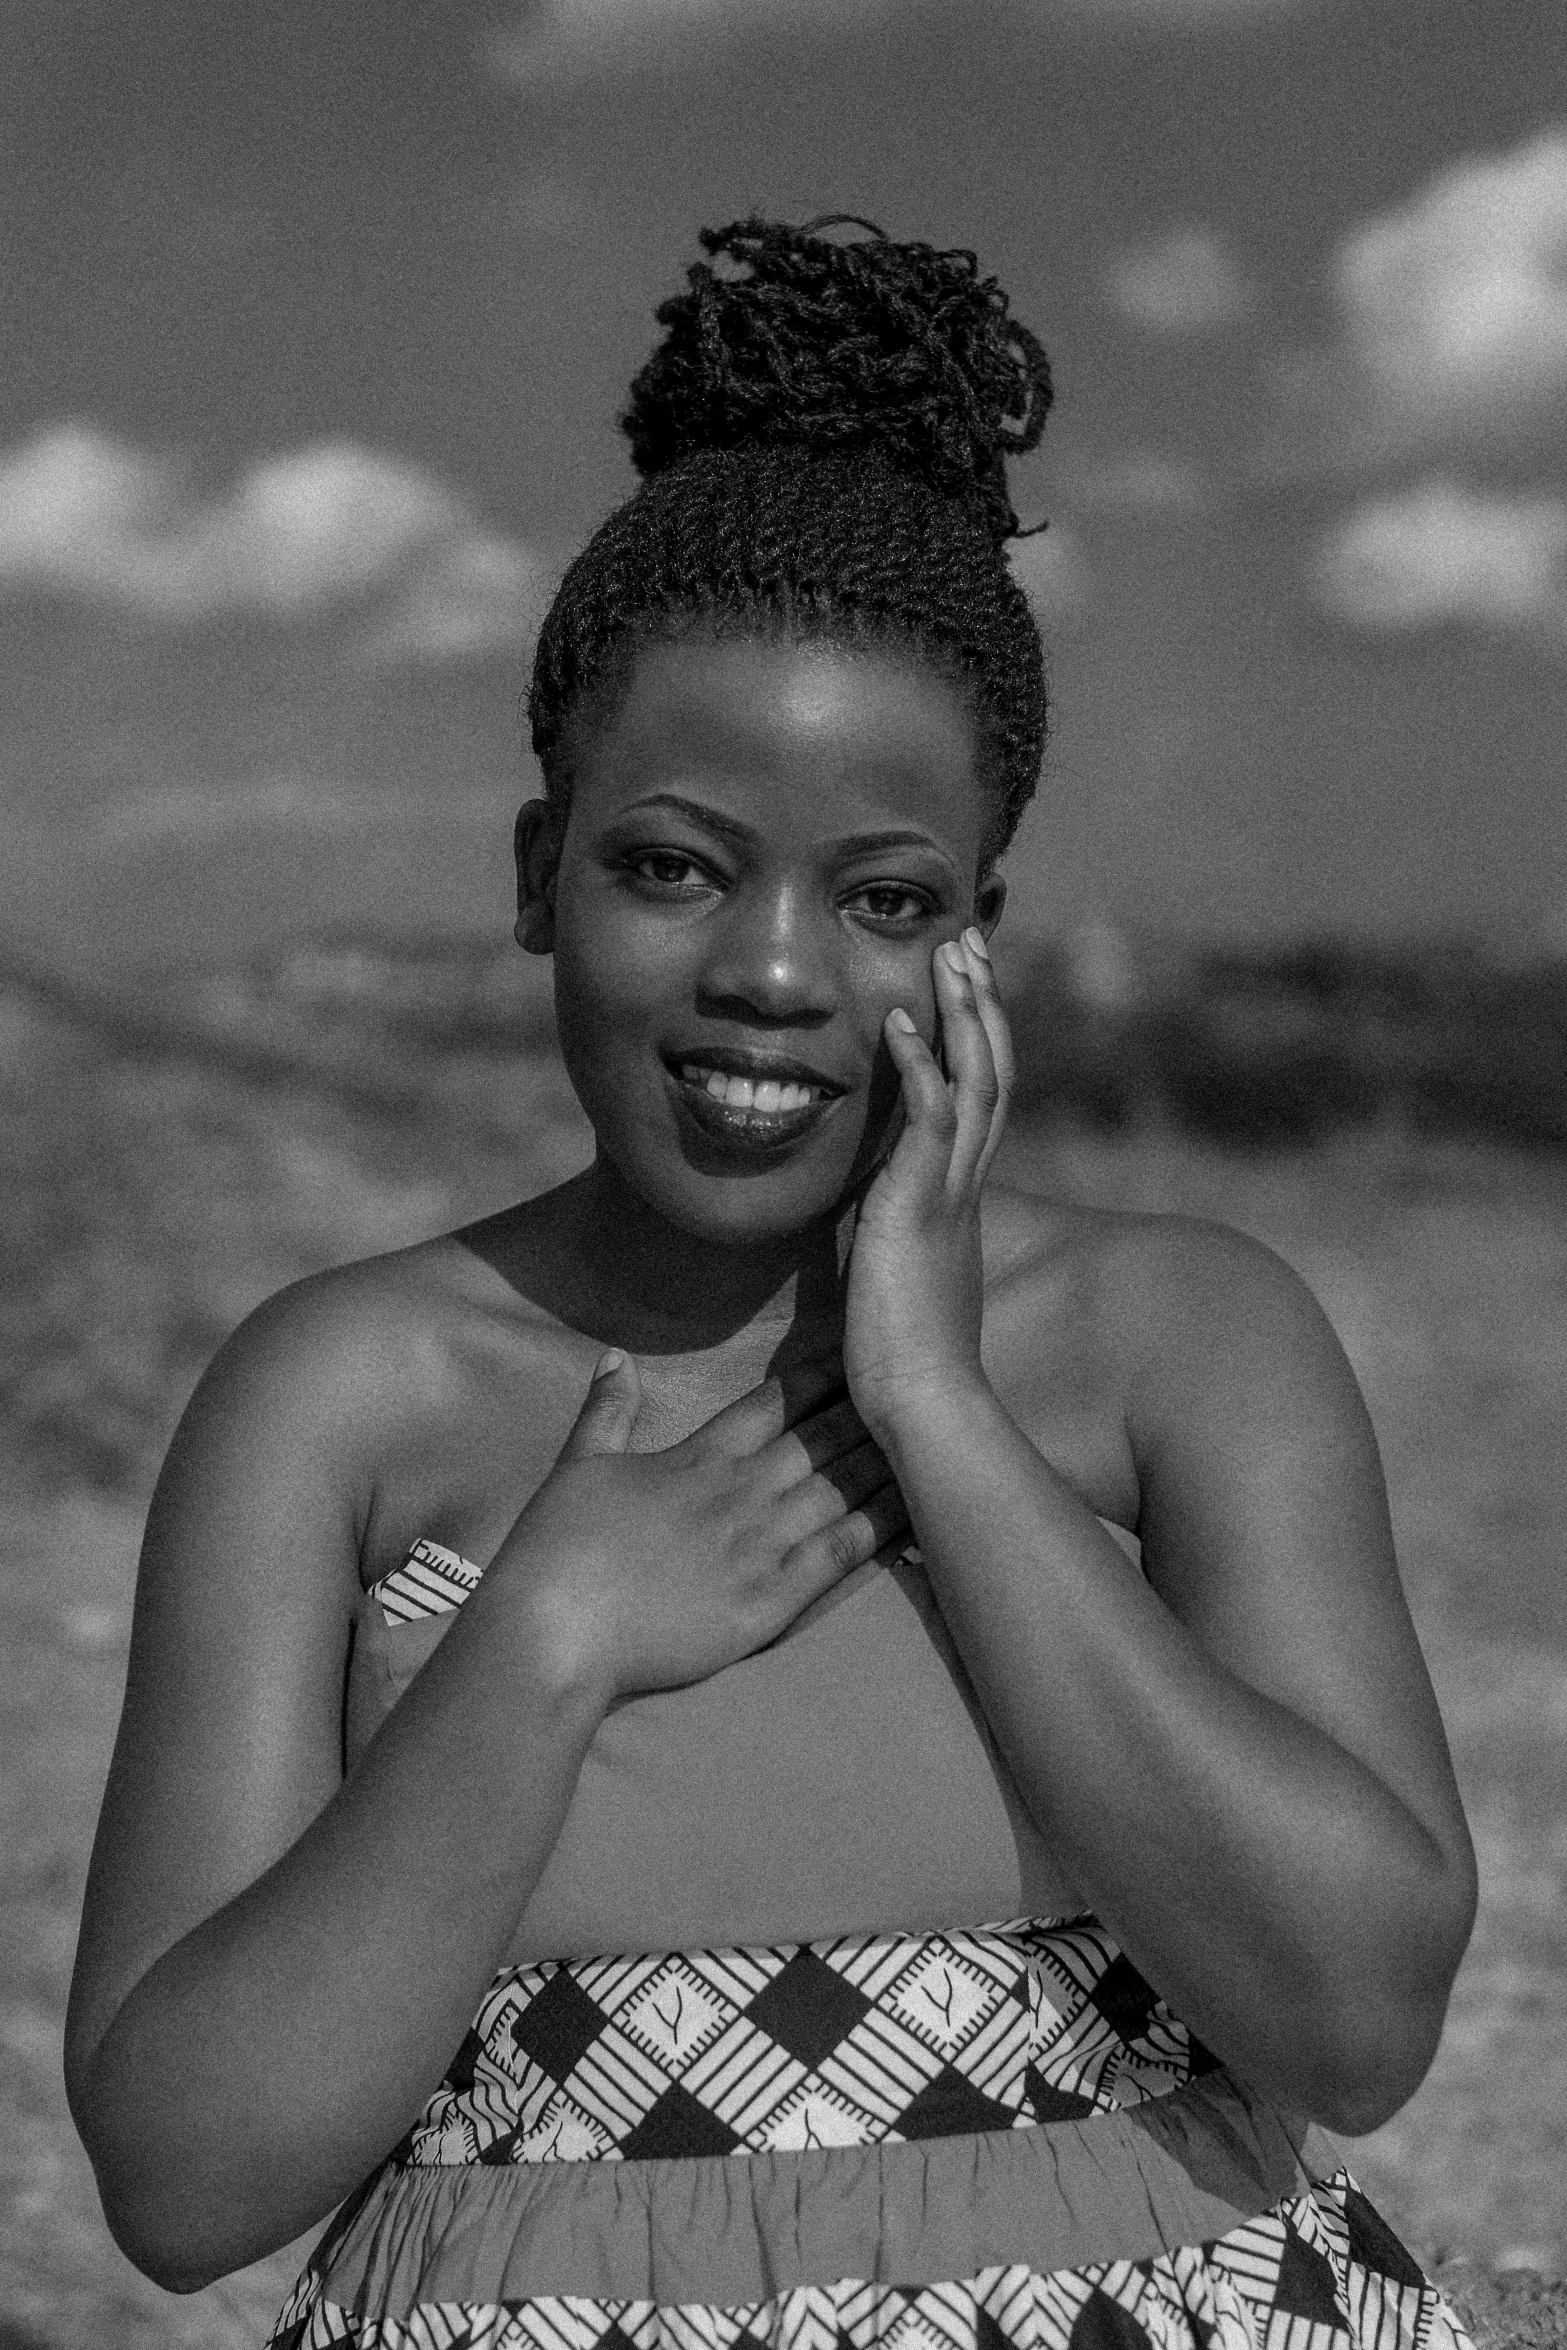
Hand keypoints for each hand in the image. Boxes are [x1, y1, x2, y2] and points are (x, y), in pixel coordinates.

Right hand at [489, 1348, 908, 1701]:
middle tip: (918, 1381)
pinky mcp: (770, 1602)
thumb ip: (606, 1411)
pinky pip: (840, 1557)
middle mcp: (738, 1493)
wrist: (555, 1633)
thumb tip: (615, 1356)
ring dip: (887, 1462)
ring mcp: (759, 1547)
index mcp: (696, 1459)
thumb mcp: (575, 1468)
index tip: (855, 1349)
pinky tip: (918, 1510)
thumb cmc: (555, 1552)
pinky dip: (882, 1529)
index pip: (771, 1404)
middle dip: (870, 1409)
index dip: (817, 1376)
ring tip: (936, 1436)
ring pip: (841, 1492)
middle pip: (820, 1441)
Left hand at [844, 928, 1013, 1445]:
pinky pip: (930, 1120)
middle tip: (971, 940)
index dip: (978, 1037)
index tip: (965, 984)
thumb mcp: (889, 1270)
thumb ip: (882, 1227)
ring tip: (950, 951)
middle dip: (982, 1002)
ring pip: (976, 1080)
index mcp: (959, 1198)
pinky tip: (900, 1020)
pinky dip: (917, 1065)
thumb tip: (856, 1207)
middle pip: (993, 1071)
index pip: (981, 1097)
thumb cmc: (901, 1358)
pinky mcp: (921, 1206)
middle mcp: (966, 1185)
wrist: (922, 1404)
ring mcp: (950, 1192)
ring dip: (963, 1012)